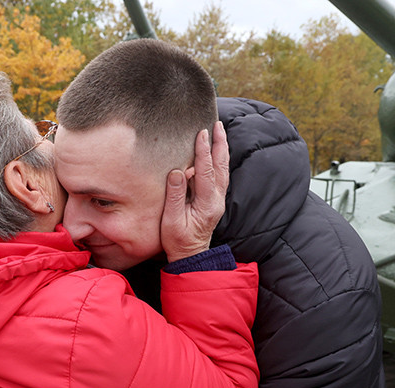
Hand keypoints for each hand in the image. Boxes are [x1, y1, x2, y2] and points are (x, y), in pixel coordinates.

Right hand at [161, 121, 229, 261]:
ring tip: (219, 133)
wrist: (190, 256)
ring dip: (221, 150)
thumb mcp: (171, 220)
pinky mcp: (215, 201)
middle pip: (221, 166)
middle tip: (217, 125)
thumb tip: (178, 172)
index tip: (201, 133)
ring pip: (223, 170)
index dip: (203, 151)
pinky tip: (216, 153)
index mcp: (206, 203)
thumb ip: (175, 195)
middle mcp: (216, 200)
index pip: (206, 171)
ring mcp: (218, 200)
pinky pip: (220, 176)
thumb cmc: (177, 240)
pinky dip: (219, 161)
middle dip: (219, 144)